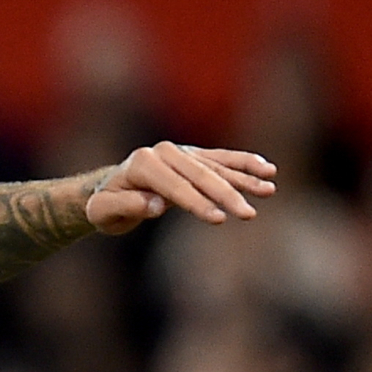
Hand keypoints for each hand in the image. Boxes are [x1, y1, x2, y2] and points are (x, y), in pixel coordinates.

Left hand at [85, 143, 275, 233]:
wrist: (106, 189)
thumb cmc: (103, 205)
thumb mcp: (103, 212)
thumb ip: (126, 206)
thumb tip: (156, 203)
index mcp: (143, 164)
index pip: (176, 187)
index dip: (198, 203)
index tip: (219, 219)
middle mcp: (164, 152)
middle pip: (201, 176)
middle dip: (227, 195)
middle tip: (249, 214)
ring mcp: (180, 152)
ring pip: (216, 166)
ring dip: (244, 179)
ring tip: (269, 189)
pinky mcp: (192, 155)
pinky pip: (222, 159)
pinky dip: (244, 164)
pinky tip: (266, 170)